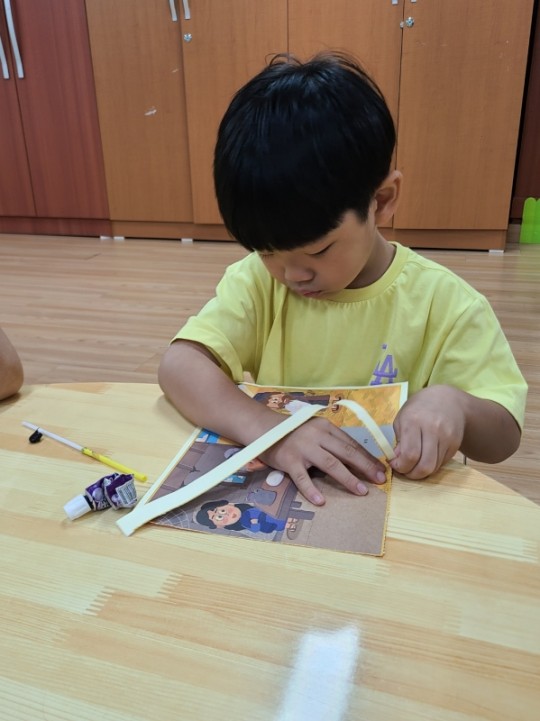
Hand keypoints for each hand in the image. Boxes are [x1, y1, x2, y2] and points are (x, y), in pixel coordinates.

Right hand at [260, 417, 387, 504]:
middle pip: (346, 452)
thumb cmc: (294, 433)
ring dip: (348, 479)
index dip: (368, 457)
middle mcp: (317, 435)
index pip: (352, 443)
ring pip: (331, 464)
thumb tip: (357, 460)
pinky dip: (311, 490)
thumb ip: (332, 442)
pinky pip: (302, 478)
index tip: (381, 469)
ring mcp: (303, 448)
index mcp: (326, 427)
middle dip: (365, 467)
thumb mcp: (316, 431)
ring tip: (361, 491)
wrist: (264, 429)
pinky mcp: (289, 460)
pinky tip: (321, 501)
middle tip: (379, 480)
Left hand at [390, 385, 466, 478]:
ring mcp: (446, 437)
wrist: (448, 400)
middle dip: (412, 474)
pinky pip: (442, 463)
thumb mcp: (402, 419)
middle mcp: (432, 429)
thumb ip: (399, 441)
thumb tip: (397, 461)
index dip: (400, 466)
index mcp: (414, 421)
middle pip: (424, 465)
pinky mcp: (455, 444)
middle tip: (405, 470)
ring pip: (434, 467)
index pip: (409, 454)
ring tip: (414, 465)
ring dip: (422, 472)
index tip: (395, 465)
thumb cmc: (419, 409)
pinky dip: (432, 465)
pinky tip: (425, 458)